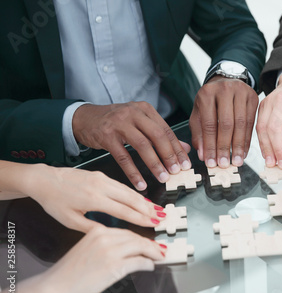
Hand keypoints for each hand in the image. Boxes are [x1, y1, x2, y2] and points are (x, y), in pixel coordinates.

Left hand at [23, 164, 167, 232]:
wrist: (43, 179)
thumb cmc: (54, 201)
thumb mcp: (70, 220)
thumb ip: (92, 228)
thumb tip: (110, 234)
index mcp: (93, 199)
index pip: (123, 210)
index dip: (140, 218)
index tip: (153, 224)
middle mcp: (100, 186)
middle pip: (131, 198)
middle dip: (149, 208)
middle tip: (162, 216)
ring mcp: (102, 178)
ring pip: (129, 191)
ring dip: (144, 200)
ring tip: (157, 209)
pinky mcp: (101, 174)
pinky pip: (122, 185)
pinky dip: (134, 193)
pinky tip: (141, 199)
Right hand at [41, 227, 165, 292]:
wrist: (55, 286)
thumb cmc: (68, 272)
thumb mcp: (87, 249)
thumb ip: (104, 245)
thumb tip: (125, 249)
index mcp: (97, 232)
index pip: (126, 232)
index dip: (140, 238)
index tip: (148, 241)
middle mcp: (105, 238)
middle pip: (135, 237)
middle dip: (150, 244)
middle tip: (159, 249)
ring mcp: (110, 252)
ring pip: (140, 246)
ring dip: (153, 252)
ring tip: (159, 256)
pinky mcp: (115, 266)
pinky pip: (139, 261)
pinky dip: (147, 263)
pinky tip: (150, 265)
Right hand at [73, 102, 191, 189]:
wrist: (84, 118)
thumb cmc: (116, 122)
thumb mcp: (139, 123)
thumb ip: (161, 135)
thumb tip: (186, 149)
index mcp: (145, 109)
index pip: (166, 130)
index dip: (177, 148)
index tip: (186, 164)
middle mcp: (133, 113)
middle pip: (157, 135)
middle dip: (169, 155)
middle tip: (176, 171)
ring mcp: (118, 123)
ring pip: (142, 145)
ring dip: (154, 164)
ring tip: (163, 177)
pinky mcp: (106, 136)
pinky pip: (123, 157)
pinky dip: (133, 172)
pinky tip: (140, 183)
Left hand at [189, 75, 258, 167]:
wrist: (226, 82)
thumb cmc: (210, 101)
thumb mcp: (199, 114)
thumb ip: (199, 134)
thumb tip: (203, 155)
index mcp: (207, 93)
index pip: (209, 124)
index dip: (210, 145)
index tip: (210, 162)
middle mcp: (225, 90)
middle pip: (226, 124)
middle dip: (225, 147)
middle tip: (224, 164)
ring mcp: (241, 92)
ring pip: (241, 124)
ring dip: (238, 146)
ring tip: (236, 161)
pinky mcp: (254, 97)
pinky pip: (251, 122)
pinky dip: (247, 139)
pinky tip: (243, 151)